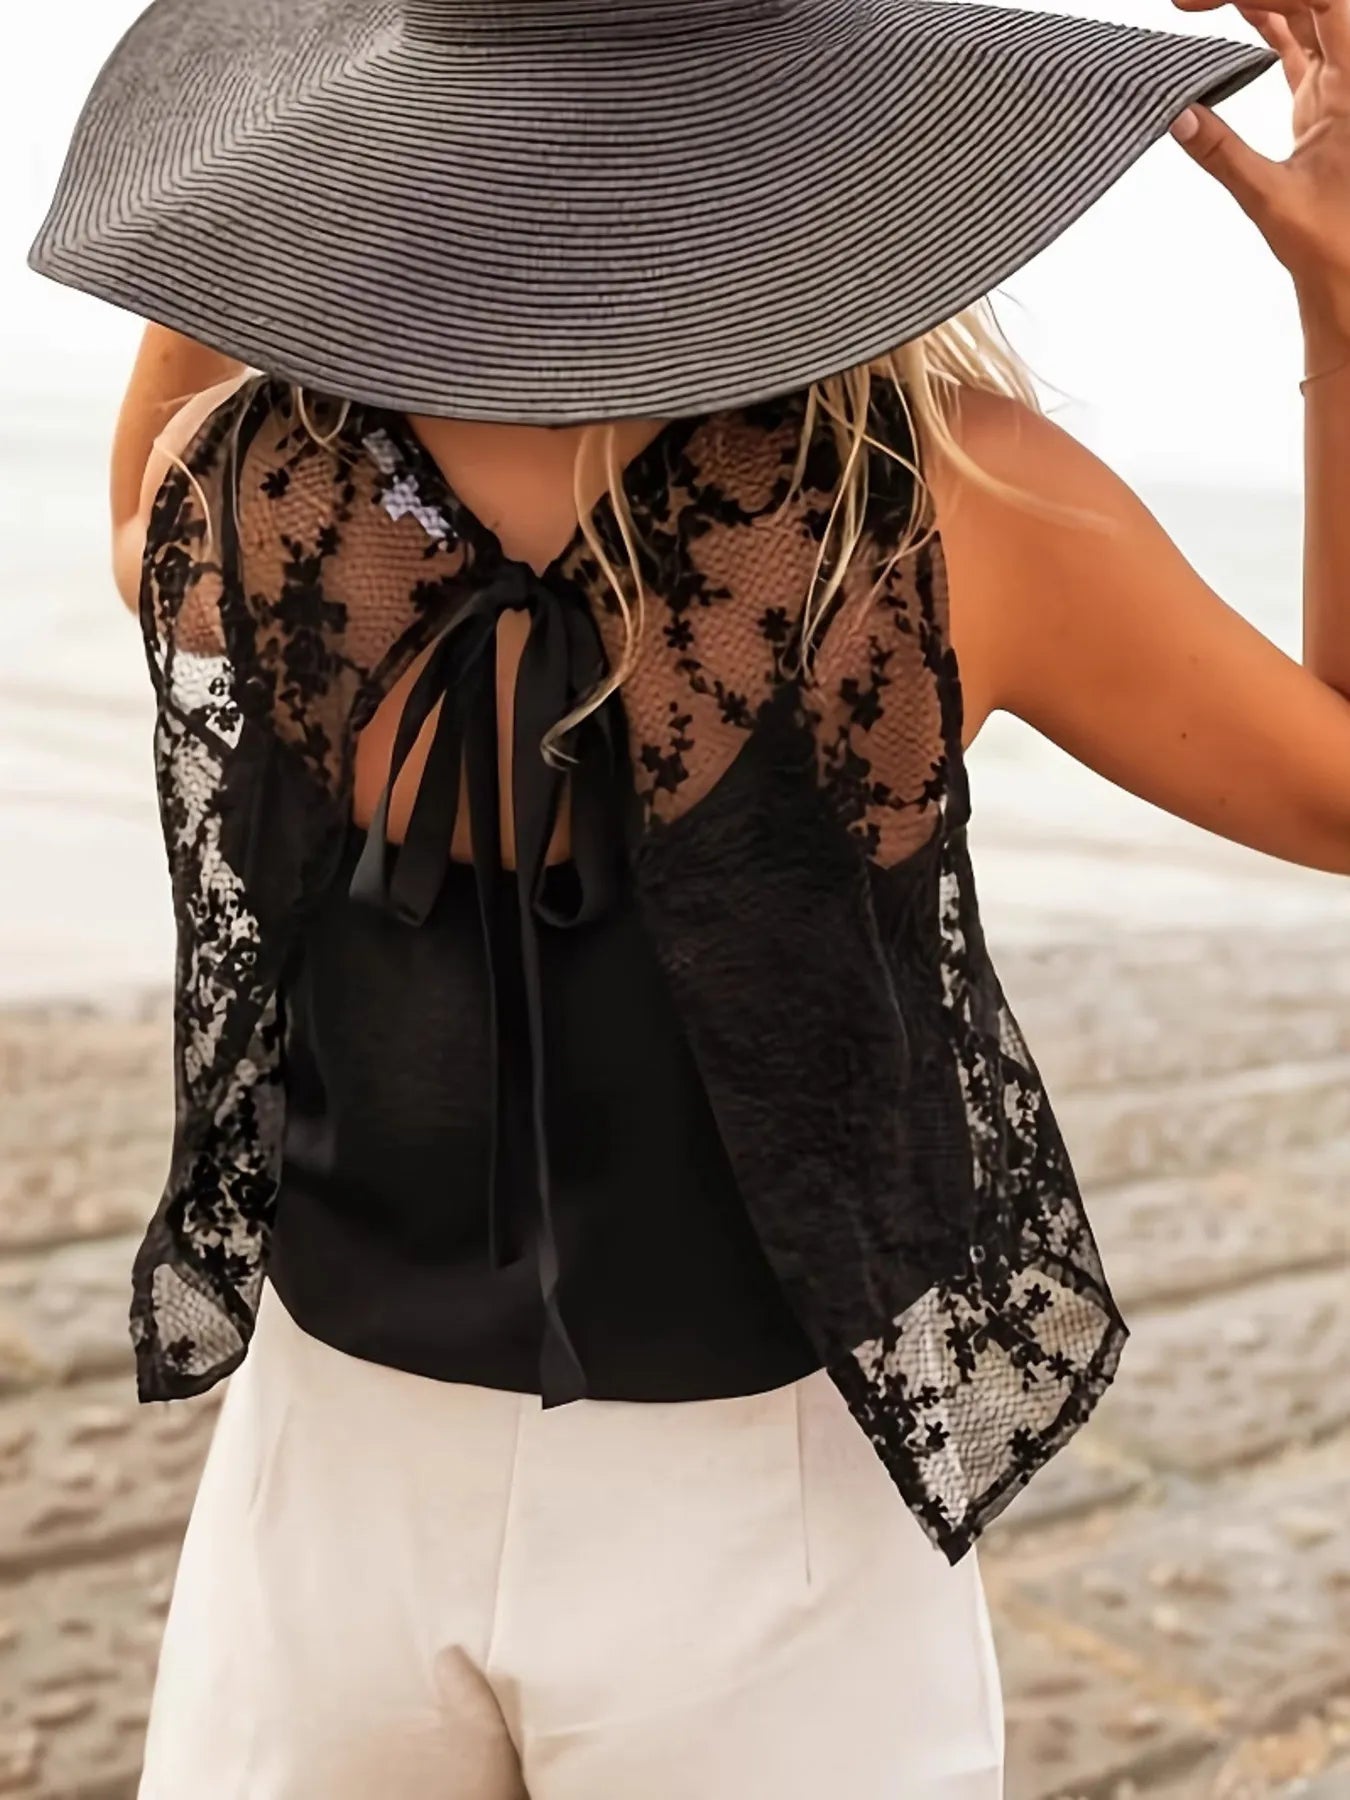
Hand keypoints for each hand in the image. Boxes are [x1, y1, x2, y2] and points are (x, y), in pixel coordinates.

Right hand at [1169, 0, 1349, 352]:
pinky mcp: (1322, 98)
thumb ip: (1221, 154)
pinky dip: (1263, 26)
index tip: (1202, 1)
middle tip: (1188, 1)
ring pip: (1300, 16)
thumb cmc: (1331, 243)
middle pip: (1307, 0)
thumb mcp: (1271, 198)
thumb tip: (1175, 115)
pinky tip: (1228, 18)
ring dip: (1253, 1)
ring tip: (1195, 4)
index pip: (1319, 0)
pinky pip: (1293, 44)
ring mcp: (1337, 81)